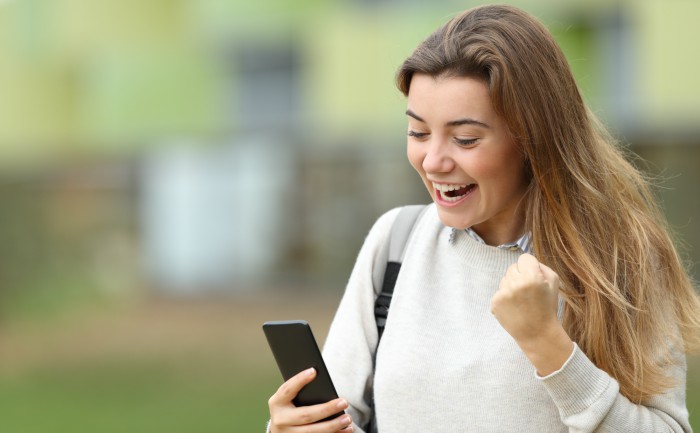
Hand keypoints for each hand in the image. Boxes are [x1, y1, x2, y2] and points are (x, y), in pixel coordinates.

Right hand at [268, 368, 353, 432]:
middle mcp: (280, 420)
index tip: (313, 371)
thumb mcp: (289, 399)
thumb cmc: (290, 407)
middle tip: (344, 402)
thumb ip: (300, 392)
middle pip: (306, 415)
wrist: (281, 430)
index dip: (299, 380)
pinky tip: (346, 430)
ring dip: (333, 426)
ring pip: (313, 432)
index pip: (287, 389)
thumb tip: (319, 379)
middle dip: (327, 409)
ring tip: (348, 419)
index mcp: (276, 403)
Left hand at [491, 253, 572, 374]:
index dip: (530, 266)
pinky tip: (514, 308)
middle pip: (513, 267)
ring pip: (505, 279)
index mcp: (532, 277)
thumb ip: (541, 266)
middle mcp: (516, 283)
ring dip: (511, 286)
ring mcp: (503, 293)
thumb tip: (527, 261)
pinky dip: (505, 298)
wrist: (537, 333)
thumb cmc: (547, 307)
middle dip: (520, 276)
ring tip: (521, 301)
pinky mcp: (495, 302)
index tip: (533, 277)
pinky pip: (499, 292)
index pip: (524, 258)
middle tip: (528, 292)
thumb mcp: (554, 283)